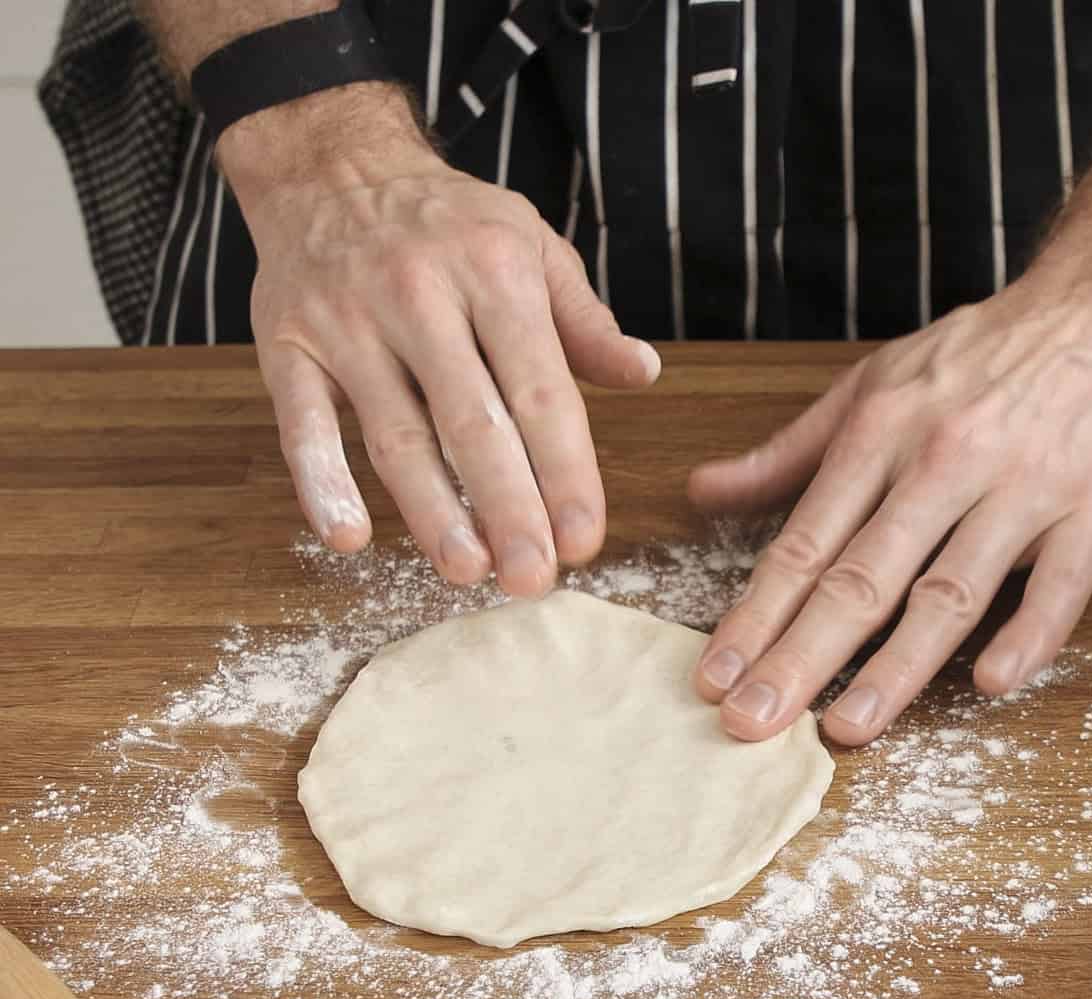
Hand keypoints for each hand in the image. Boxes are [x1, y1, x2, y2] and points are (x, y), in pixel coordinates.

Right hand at [223, 91, 659, 596]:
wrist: (331, 167)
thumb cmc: (448, 222)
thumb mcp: (531, 245)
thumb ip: (584, 319)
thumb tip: (645, 373)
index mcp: (495, 275)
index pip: (541, 392)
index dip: (565, 472)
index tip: (584, 539)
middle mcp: (421, 296)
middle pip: (472, 423)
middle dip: (508, 508)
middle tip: (532, 578)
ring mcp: (348, 322)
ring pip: (396, 432)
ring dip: (431, 509)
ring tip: (467, 569)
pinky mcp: (286, 345)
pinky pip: (303, 423)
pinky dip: (321, 482)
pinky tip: (348, 539)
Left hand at [689, 272, 1091, 744]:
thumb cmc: (975, 356)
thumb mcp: (867, 386)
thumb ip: (783, 453)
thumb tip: (700, 492)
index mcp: (878, 437)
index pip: (802, 546)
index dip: (754, 617)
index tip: (713, 677)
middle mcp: (941, 465)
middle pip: (860, 579)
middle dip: (798, 657)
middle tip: (749, 722)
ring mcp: (1021, 489)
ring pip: (949, 591)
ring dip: (896, 668)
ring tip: (846, 729)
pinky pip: (1060, 583)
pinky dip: (1028, 634)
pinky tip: (991, 683)